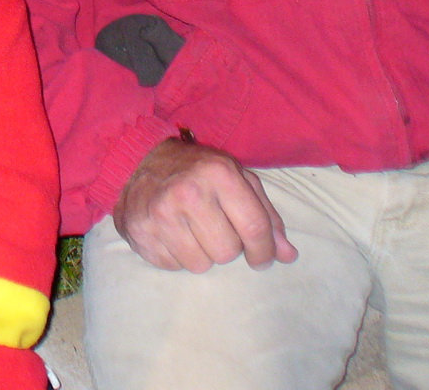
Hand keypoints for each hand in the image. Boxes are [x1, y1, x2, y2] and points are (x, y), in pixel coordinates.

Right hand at [111, 136, 297, 272]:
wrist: (140, 160)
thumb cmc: (197, 172)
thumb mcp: (237, 179)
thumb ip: (266, 216)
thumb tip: (288, 256)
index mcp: (219, 173)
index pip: (254, 228)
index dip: (264, 251)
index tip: (261, 258)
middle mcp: (188, 192)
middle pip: (227, 252)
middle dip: (228, 247)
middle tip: (216, 229)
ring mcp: (161, 213)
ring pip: (201, 265)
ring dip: (202, 254)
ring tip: (193, 230)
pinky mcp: (141, 233)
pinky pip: (174, 267)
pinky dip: (178, 256)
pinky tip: (173, 234)